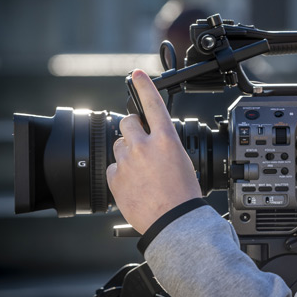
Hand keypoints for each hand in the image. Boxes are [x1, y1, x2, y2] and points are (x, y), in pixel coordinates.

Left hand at [106, 69, 200, 233]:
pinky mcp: (115, 178)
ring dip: (127, 153)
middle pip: (127, 122)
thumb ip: (163, 146)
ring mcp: (127, 162)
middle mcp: (144, 147)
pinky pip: (113, 167)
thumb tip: (152, 143)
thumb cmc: (183, 195)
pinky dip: (121, 173)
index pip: (153, 104)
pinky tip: (134, 184)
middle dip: (131, 128)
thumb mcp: (181, 161)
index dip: (144, 85)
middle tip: (140, 142)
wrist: (174, 222)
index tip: (136, 74)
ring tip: (141, 172)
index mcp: (166, 140)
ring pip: (119, 145)